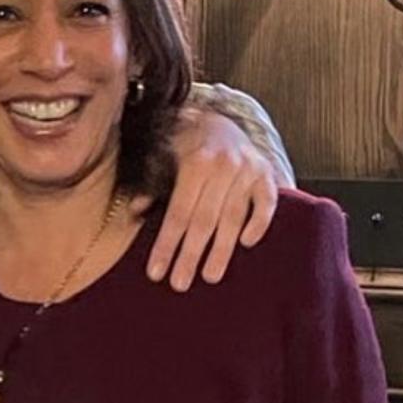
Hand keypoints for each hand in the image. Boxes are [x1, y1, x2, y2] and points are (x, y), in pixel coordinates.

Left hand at [133, 106, 279, 291]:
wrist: (219, 118)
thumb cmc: (184, 143)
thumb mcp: (162, 155)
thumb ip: (151, 184)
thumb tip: (134, 211)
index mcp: (193, 163)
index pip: (178, 213)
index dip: (167, 244)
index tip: (156, 272)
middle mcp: (223, 167)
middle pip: (204, 220)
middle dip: (190, 255)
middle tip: (180, 283)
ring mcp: (248, 170)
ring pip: (233, 217)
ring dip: (221, 250)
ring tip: (210, 276)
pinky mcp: (267, 174)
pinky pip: (266, 204)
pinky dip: (258, 223)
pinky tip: (247, 244)